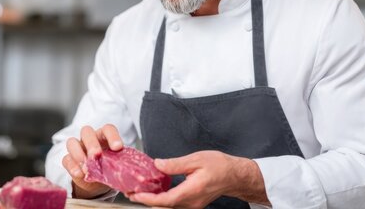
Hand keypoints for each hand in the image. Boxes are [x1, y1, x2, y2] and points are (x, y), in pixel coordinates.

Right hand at [62, 124, 122, 198]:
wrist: (97, 182)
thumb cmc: (109, 168)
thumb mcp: (116, 165)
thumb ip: (120, 164)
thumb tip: (133, 172)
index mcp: (104, 136)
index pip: (108, 129)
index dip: (112, 136)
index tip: (118, 147)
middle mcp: (90, 138)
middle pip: (87, 132)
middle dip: (92, 143)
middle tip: (97, 155)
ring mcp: (78, 148)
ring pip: (72, 142)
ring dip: (78, 153)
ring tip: (86, 167)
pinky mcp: (69, 160)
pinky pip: (66, 159)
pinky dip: (72, 166)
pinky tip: (80, 173)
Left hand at [129, 150, 269, 208]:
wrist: (234, 175)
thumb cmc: (218, 166)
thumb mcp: (196, 159)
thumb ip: (175, 164)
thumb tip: (157, 165)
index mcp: (190, 191)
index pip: (164, 200)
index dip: (148, 199)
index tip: (135, 194)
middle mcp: (190, 202)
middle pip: (163, 206)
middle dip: (146, 201)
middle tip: (130, 192)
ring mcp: (192, 205)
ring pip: (168, 206)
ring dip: (153, 200)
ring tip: (139, 191)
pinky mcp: (192, 203)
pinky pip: (174, 204)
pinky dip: (162, 199)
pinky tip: (155, 190)